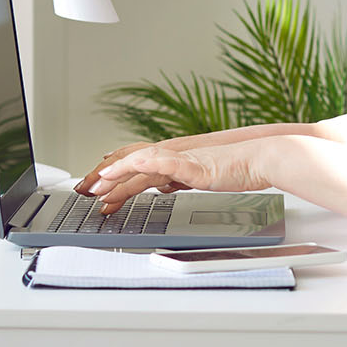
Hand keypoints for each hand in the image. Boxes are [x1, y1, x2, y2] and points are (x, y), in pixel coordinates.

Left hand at [89, 140, 273, 215]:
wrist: (262, 159)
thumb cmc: (237, 168)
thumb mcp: (200, 177)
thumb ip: (179, 179)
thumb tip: (162, 186)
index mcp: (173, 158)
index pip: (135, 162)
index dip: (113, 172)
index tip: (95, 185)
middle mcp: (173, 155)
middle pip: (130, 162)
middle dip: (105, 176)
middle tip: (84, 190)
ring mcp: (182, 158)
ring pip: (141, 163)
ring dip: (117, 174)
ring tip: (97, 187)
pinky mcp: (193, 165)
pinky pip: (164, 162)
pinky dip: (144, 163)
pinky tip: (130, 167)